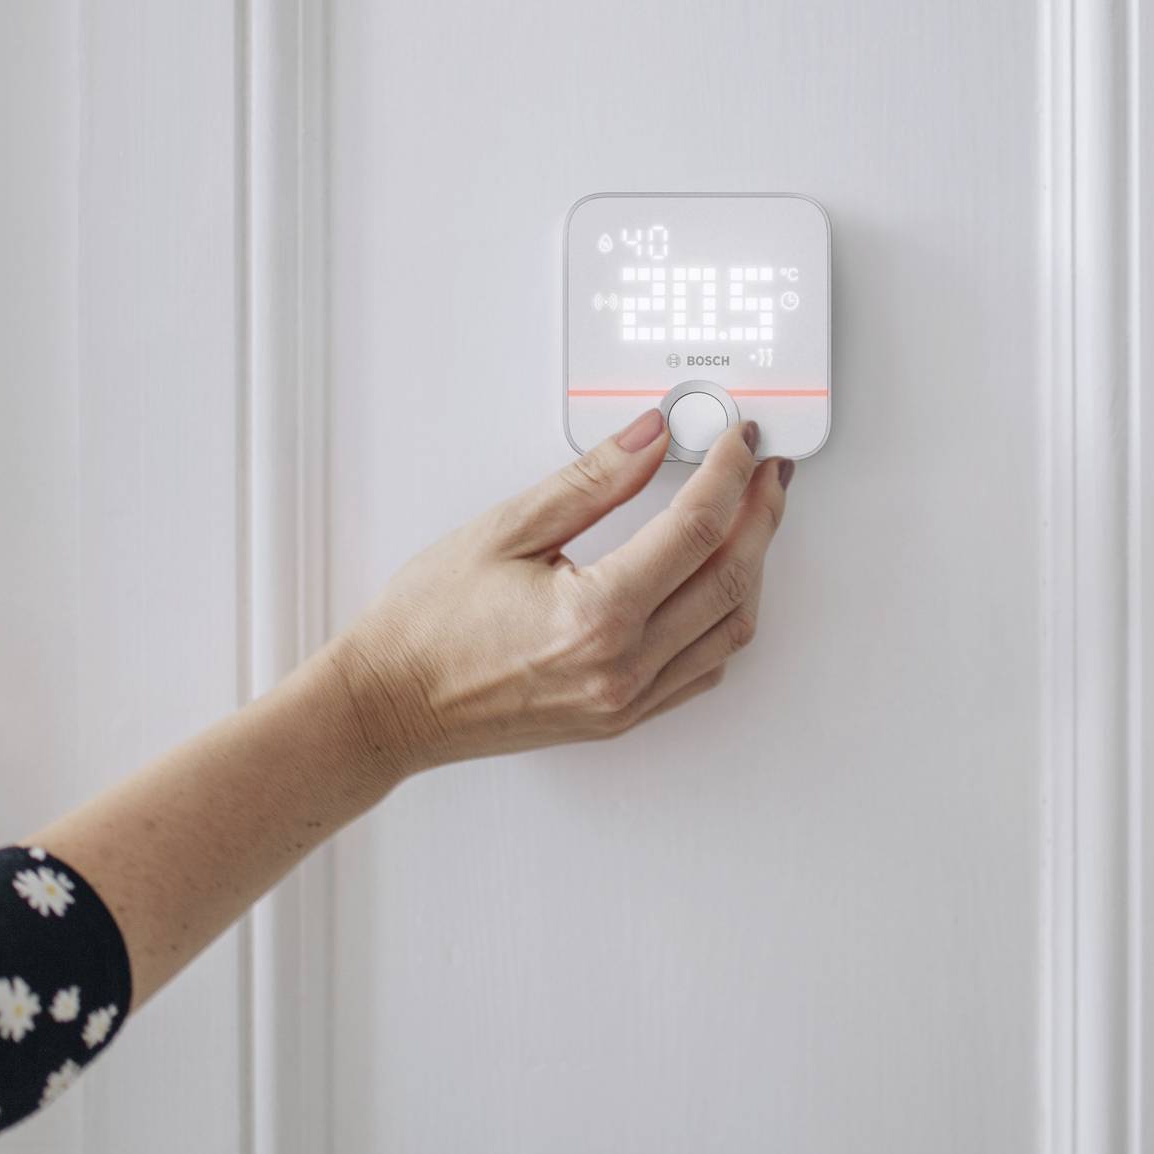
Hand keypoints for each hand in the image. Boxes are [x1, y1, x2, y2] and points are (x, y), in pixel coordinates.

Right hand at [325, 409, 797, 775]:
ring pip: (730, 629)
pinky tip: (717, 583)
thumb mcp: (508, 531)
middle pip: (732, 578)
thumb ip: (594, 480)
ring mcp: (626, 700)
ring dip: (752, 567)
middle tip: (764, 469)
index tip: (738, 440)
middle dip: (760, 514)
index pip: (697, 528)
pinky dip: (724, 621)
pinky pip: (702, 671)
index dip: (729, 472)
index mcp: (596, 617)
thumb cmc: (427, 628)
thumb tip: (653, 436)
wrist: (389, 704)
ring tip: (751, 517)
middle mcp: (622, 667)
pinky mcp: (621, 717)